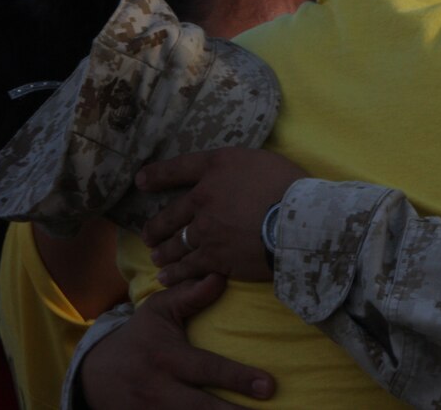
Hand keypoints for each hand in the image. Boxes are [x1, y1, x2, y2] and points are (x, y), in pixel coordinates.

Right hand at [80, 275, 274, 408]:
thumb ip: (189, 295)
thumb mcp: (158, 311)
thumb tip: (220, 276)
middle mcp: (160, 390)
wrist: (94, 374)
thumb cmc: (139, 337)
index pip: (208, 370)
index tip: (269, 386)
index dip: (238, 379)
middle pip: (202, 409)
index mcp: (167, 359)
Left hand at [138, 148, 305, 283]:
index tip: (141, 181)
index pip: (180, 168)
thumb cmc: (290, 186)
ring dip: (165, 251)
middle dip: (156, 226)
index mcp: (217, 168)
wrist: (300, 220)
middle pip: (171, 213)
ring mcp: (206, 229)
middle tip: (147, 235)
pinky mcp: (214, 257)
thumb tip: (238, 178)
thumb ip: (241, 169)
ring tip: (157, 258)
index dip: (158, 174)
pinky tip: (167, 279)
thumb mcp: (264, 161)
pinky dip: (176, 273)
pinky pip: (188, 267)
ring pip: (176, 242)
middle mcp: (204, 196)